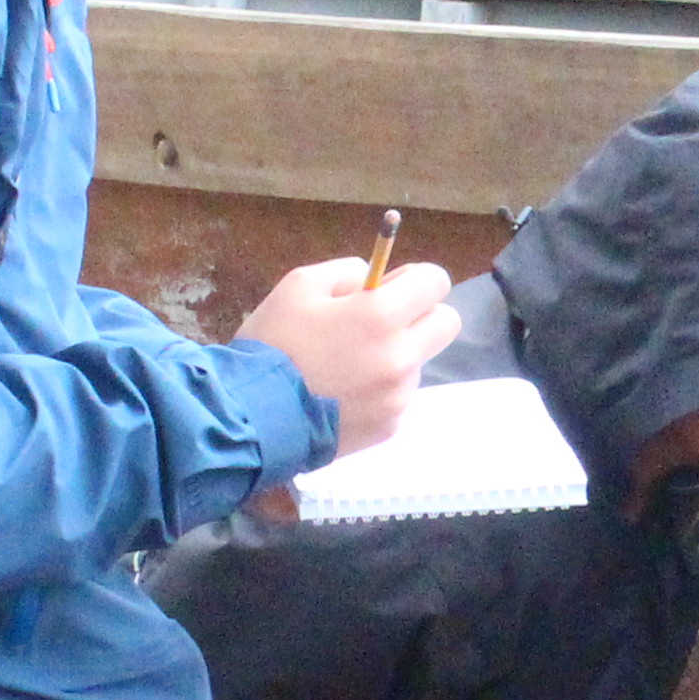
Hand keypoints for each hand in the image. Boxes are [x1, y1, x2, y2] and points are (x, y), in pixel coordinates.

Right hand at [241, 256, 458, 454]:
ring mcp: (399, 396)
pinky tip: (342, 394)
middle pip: (446, 323)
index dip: (416, 279)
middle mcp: (401, 356)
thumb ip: (347, 272)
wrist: (252, 416)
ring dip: (394, 356)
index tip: (394, 286)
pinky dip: (379, 391)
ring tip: (345, 366)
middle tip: (383, 321)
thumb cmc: (272, 343)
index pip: (436, 282)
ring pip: (417, 361)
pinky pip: (397, 396)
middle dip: (421, 314)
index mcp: (381, 315)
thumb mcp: (299, 286)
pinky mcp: (389, 427)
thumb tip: (373, 279)